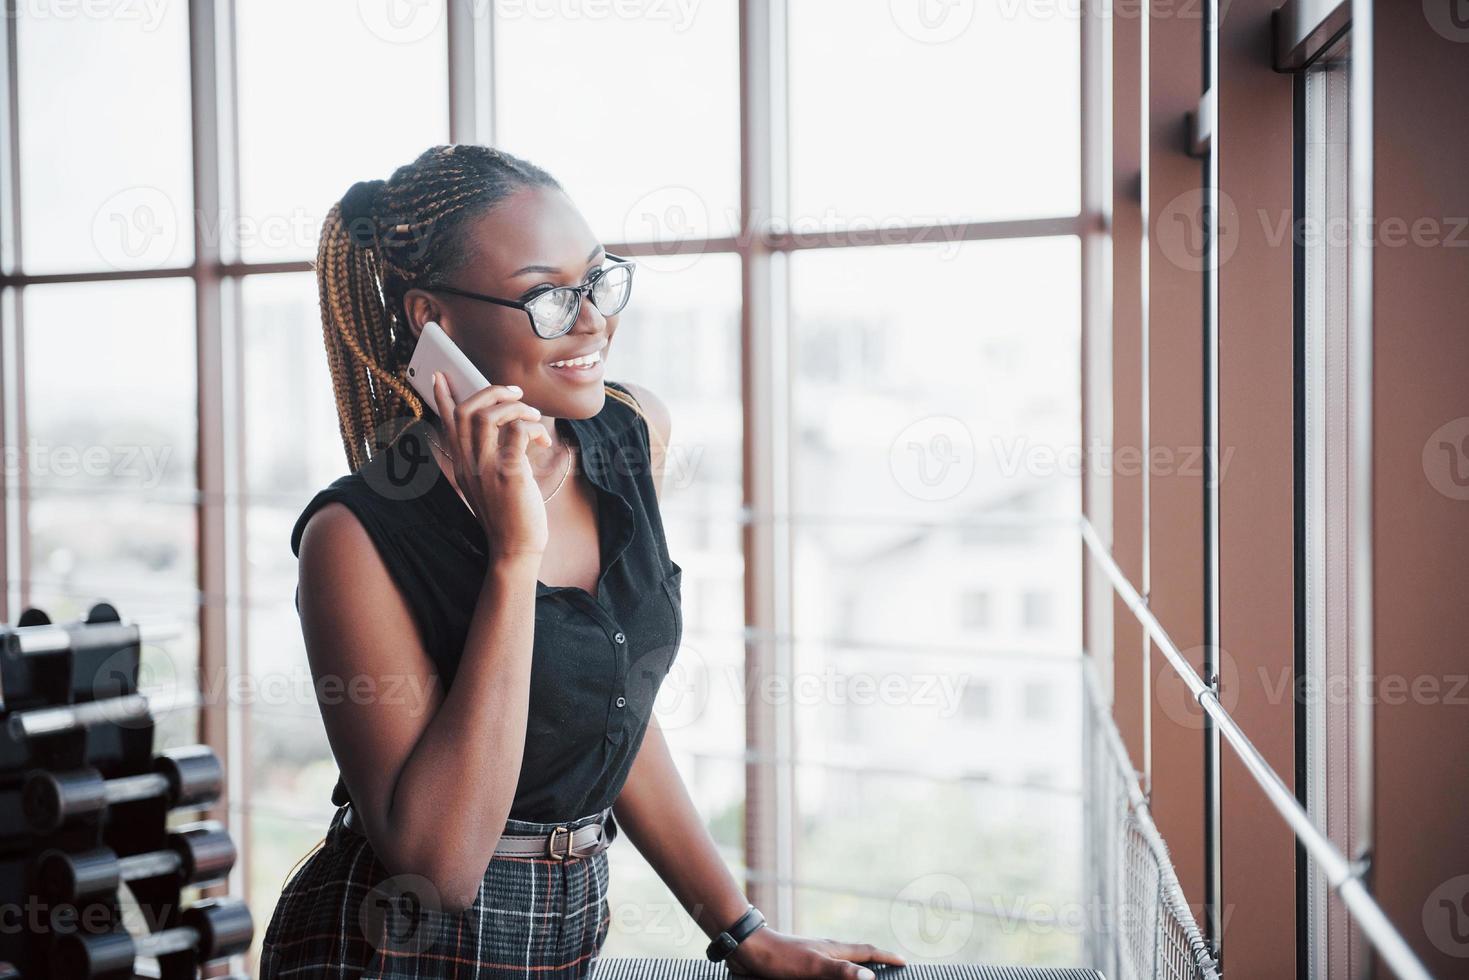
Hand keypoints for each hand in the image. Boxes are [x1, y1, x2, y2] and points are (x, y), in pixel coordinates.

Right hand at [431, 370, 552, 559]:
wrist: (515, 550)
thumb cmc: (510, 516)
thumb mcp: (490, 485)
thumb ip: (489, 459)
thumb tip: (506, 431)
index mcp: (462, 465)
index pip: (448, 424)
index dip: (443, 397)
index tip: (440, 376)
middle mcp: (468, 465)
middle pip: (466, 412)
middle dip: (490, 392)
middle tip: (514, 394)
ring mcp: (486, 470)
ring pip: (487, 416)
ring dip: (513, 407)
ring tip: (531, 414)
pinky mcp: (509, 475)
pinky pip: (516, 433)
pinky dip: (531, 427)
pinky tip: (542, 439)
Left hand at [724, 924, 905, 978]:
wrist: (749, 950)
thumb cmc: (782, 958)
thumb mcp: (814, 967)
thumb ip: (841, 972)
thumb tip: (871, 977)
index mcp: (834, 949)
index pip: (866, 952)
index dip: (886, 957)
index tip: (904, 962)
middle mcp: (826, 952)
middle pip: (857, 955)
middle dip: (874, 962)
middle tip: (889, 968)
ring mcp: (814, 957)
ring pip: (841, 963)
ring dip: (855, 968)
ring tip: (865, 975)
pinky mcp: (801, 966)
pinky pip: (826, 971)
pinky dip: (836, 975)